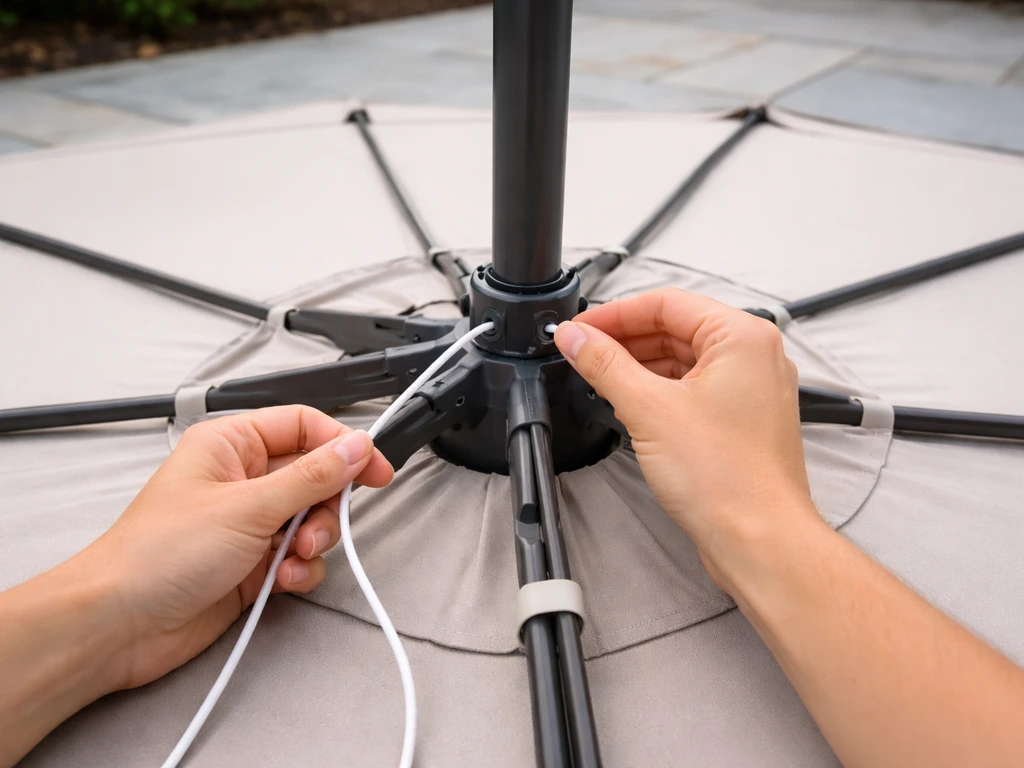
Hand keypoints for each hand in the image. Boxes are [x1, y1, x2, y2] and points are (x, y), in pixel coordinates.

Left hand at [80, 405, 393, 689]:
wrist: (118, 626)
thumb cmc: (155, 556)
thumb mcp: (247, 507)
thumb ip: (310, 477)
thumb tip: (354, 447)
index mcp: (231, 445)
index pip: (303, 426)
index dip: (342, 445)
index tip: (374, 469)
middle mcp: (241, 479)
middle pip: (314, 476)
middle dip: (326, 506)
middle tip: (322, 525)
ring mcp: (247, 523)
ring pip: (311, 520)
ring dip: (313, 542)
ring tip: (293, 558)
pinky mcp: (252, 564)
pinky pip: (298, 558)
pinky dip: (299, 571)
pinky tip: (281, 580)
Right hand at [555, 288, 818, 593]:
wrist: (759, 539)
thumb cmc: (728, 480)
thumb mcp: (648, 409)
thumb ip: (605, 365)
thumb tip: (577, 338)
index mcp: (742, 337)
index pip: (667, 303)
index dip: (615, 314)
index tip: (581, 329)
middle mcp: (754, 357)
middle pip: (676, 328)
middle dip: (624, 340)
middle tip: (582, 352)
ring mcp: (751, 390)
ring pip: (683, 360)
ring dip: (639, 367)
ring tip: (599, 379)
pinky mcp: (742, 420)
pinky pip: (694, 388)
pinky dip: (659, 391)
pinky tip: (629, 405)